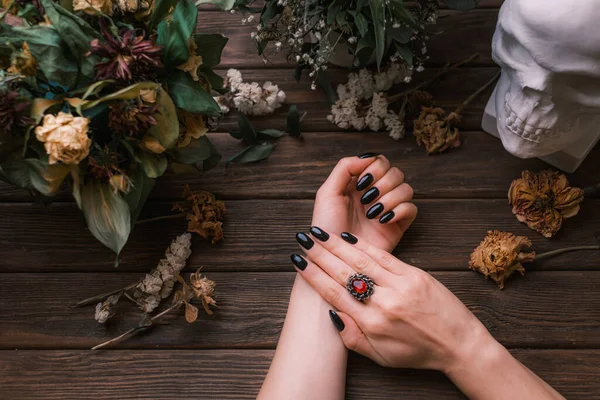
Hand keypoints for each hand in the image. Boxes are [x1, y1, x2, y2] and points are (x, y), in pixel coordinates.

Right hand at [291, 229, 493, 372]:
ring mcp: (400, 286)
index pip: (334, 294)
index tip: (298, 261)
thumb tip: (331, 314)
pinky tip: (348, 238)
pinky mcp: (415, 275)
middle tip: (303, 239)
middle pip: (344, 273)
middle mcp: (383, 303)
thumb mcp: (380, 357)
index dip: (313, 276)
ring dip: (337, 245)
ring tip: (319, 233)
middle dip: (320, 255)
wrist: (459, 344)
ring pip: (361, 261)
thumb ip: (352, 338)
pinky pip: (384, 257)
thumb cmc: (417, 352)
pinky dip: (364, 246)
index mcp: (372, 324)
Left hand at [311, 154, 416, 252]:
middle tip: (367, 199)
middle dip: (383, 183)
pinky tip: (383, 220)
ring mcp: (388, 209)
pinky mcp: (397, 226)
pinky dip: (400, 211)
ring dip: (391, 197)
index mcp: (359, 183)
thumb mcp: (327, 193)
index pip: (379, 161)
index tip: (362, 182)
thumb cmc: (326, 226)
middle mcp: (376, 194)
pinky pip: (412, 209)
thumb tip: (367, 158)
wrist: (334, 256)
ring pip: (406, 189)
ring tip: (373, 212)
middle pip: (396, 172)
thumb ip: (345, 168)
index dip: (375, 167)